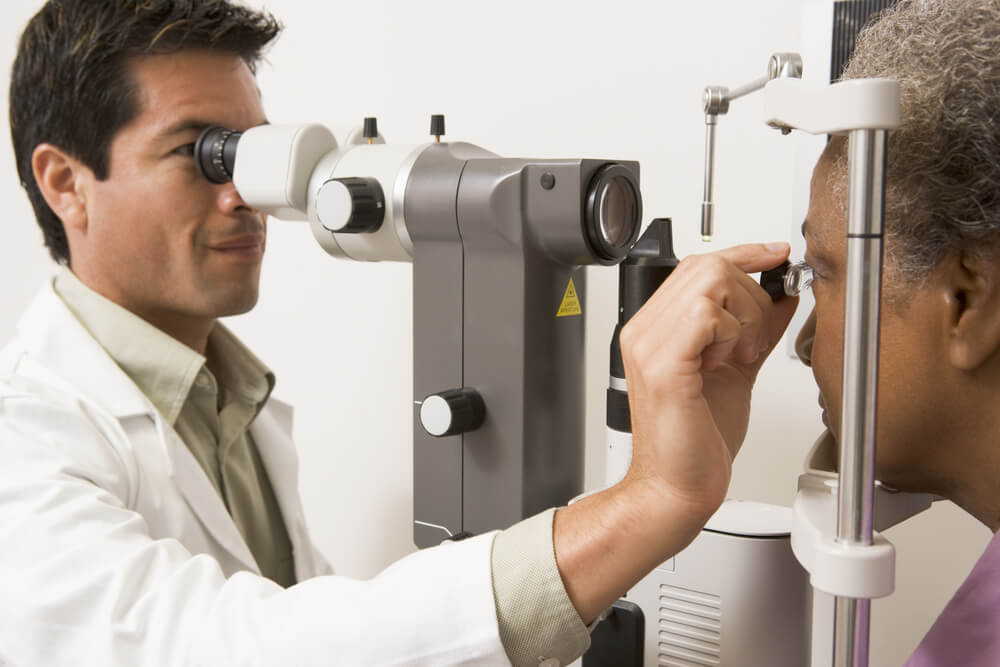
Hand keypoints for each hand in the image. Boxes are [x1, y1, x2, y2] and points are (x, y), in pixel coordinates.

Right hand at [619, 243, 796, 518]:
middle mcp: (645, 331)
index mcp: (656, 329)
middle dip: (750, 293)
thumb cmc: (696, 442)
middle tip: (755, 338)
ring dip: (743, 314)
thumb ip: (756, 330)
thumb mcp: (737, 370)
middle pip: (707, 265)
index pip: (698, 265)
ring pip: (709, 282)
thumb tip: (782, 296)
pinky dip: (732, 332)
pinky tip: (731, 361)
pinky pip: (706, 315)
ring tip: (741, 354)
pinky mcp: (663, 365)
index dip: (743, 254)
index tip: (775, 255)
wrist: (676, 488)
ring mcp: (648, 345)